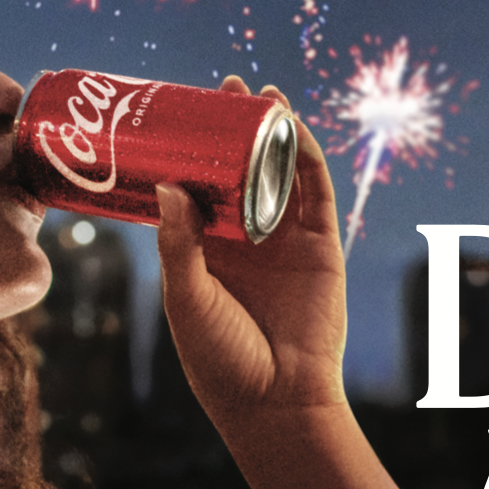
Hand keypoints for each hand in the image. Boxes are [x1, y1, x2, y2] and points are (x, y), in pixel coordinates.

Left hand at [156, 76, 347, 420]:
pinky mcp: (321, 247)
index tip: (180, 112)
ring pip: (281, 173)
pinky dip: (306, 156)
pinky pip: (315, 192)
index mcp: (208, 251)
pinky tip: (293, 126)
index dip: (195, 149)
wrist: (277, 401)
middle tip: (223, 88)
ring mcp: (286, 241)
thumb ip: (178, 245)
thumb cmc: (221, 361)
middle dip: (236, 128)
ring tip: (259, 94)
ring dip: (274, 133)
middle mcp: (248, 240)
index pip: (201, 187)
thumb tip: (166, 186)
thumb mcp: (186, 299)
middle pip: (243, 169)